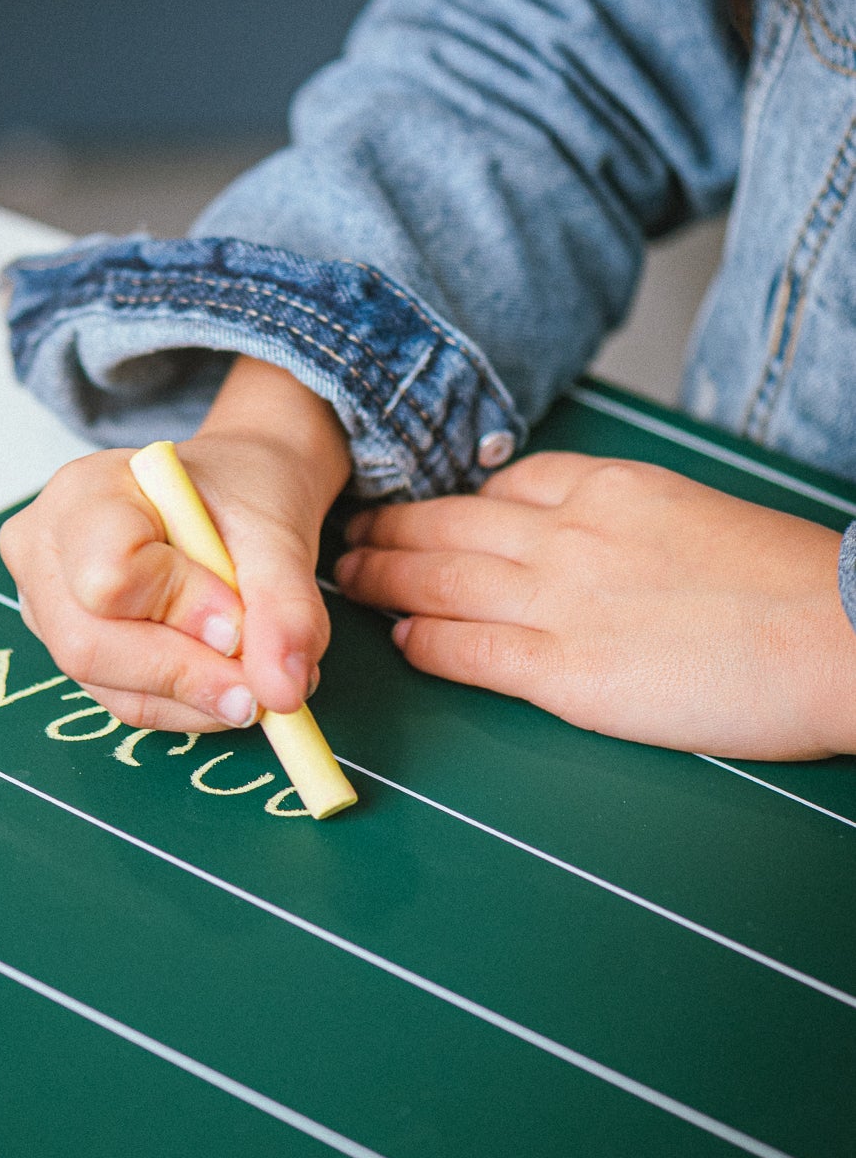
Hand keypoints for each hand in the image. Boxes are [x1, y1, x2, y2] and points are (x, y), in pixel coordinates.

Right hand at [0, 357, 350, 731]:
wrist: (235, 495)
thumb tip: (282, 691)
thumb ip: (285, 609)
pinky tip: (227, 680)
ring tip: (258, 676)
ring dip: (196, 697)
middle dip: (187, 675)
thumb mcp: (278, 533)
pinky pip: (124, 699)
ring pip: (109, 686)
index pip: (109, 574)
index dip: (181, 611)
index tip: (242, 624)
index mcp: (84, 492)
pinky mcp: (71, 648)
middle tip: (262, 686)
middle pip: (90, 644)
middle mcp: (45, 550)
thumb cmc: (242, 492)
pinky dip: (187, 704)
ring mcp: (47, 605)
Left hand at [334, 452, 855, 758]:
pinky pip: (466, 649)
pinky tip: (400, 641)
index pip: (503, 485)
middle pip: (450, 525)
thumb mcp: (696, 510)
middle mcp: (570, 534)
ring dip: (383, 579)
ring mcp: (562, 601)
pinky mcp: (567, 672)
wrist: (840, 632)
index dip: (447, 501)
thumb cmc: (787, 585)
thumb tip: (584, 537)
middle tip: (349, 536)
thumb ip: (628, 516)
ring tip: (350, 580)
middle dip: (390, 531)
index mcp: (610, 487)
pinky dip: (423, 642)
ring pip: (439, 580)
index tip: (418, 510)